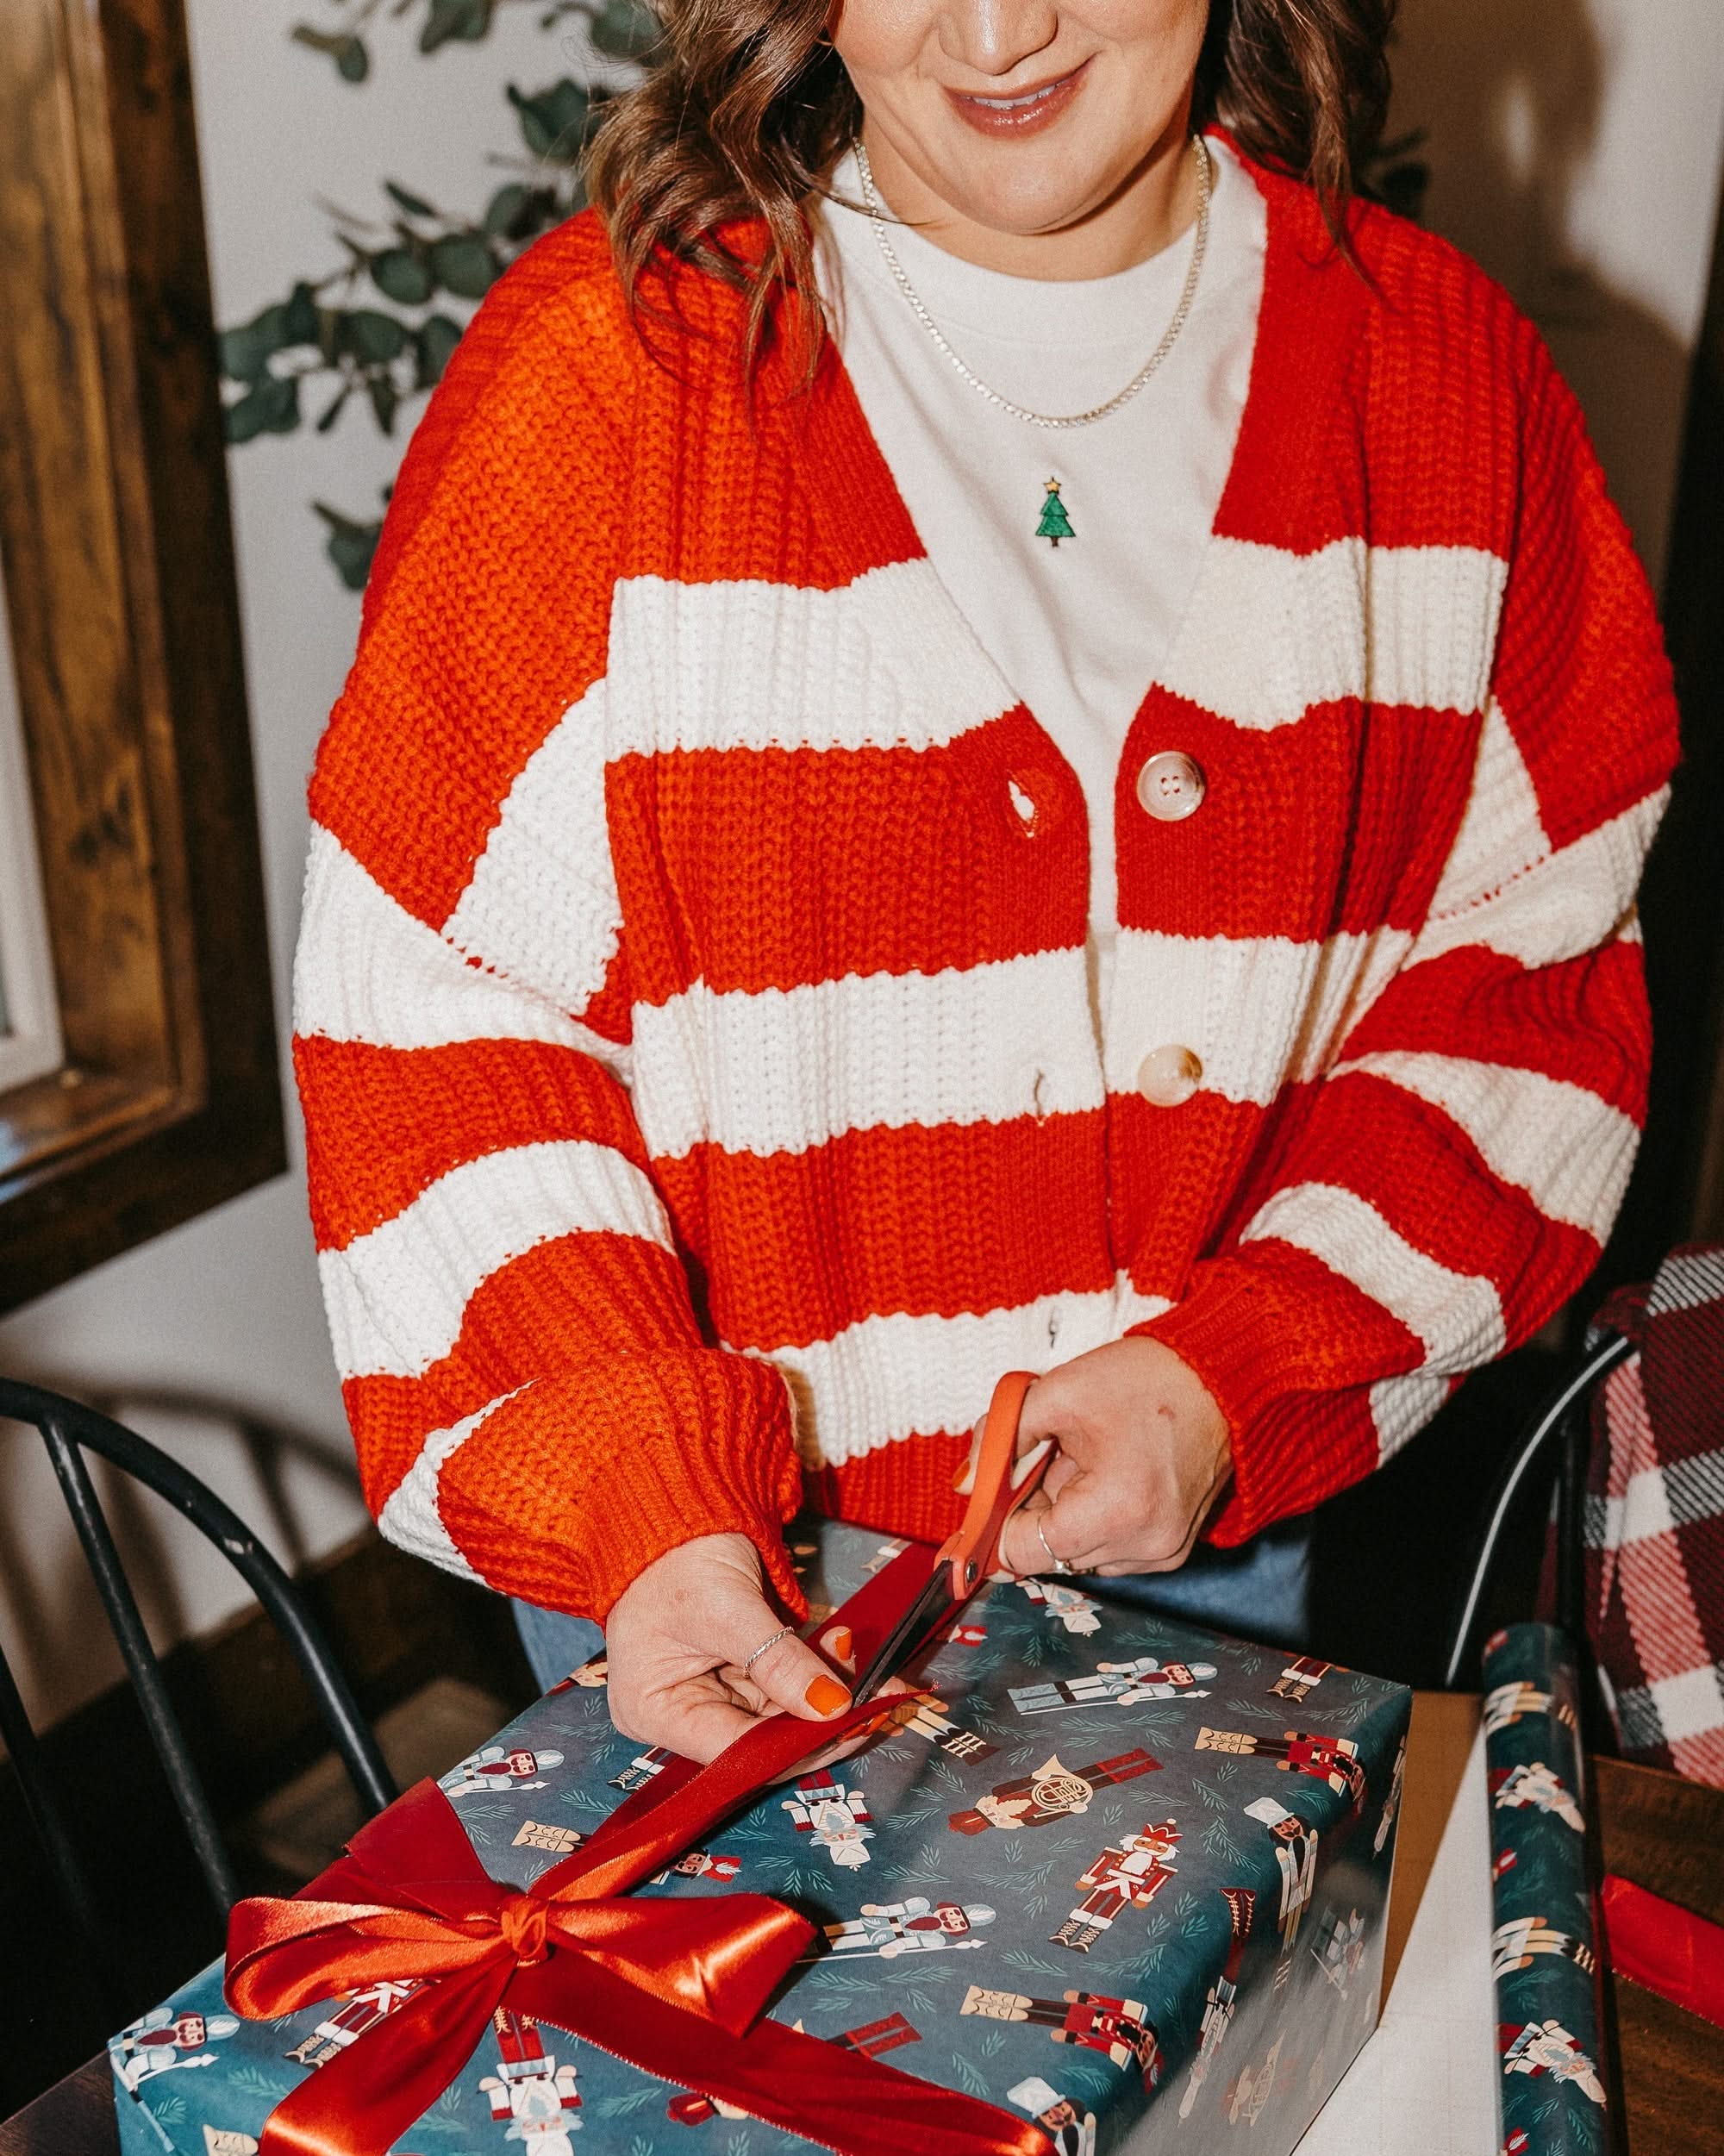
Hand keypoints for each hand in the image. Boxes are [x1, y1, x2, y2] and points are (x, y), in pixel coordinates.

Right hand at [605, 1532, 856, 1764]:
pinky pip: (785, 1680)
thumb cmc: (676, 1554)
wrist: (681, 1501)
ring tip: (870, 1670)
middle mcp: (682, 1709)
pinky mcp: (740, 1666)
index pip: (732, 1751)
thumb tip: (832, 1707)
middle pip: (761, 1737)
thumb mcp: (728, 1611)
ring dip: (827, 1689)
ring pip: (782, 1710)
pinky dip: (817, 1668)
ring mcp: (713, 1687)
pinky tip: (843, 1649)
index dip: (792, 1747)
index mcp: (654, 1710)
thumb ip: (778, 1663)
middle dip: (819, 1718)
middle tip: (874, 1702)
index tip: (846, 1730)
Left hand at [969, 1339, 1231, 1577]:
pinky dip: (1096, 1518)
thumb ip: (1001, 1439)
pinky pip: (1110, 1549)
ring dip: (1067, 1515)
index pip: (1026, 1552)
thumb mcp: (1057, 1393)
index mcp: (1119, 1511)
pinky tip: (1108, 1474)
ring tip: (1085, 1461)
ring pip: (1079, 1553)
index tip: (986, 1497)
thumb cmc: (1149, 1380)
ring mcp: (1165, 1552)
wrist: (1222, 1378)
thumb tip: (968, 1483)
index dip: (996, 1523)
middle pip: (1052, 1554)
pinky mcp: (1173, 1547)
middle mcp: (1147, 1546)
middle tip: (1046, 1458)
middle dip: (1035, 1510)